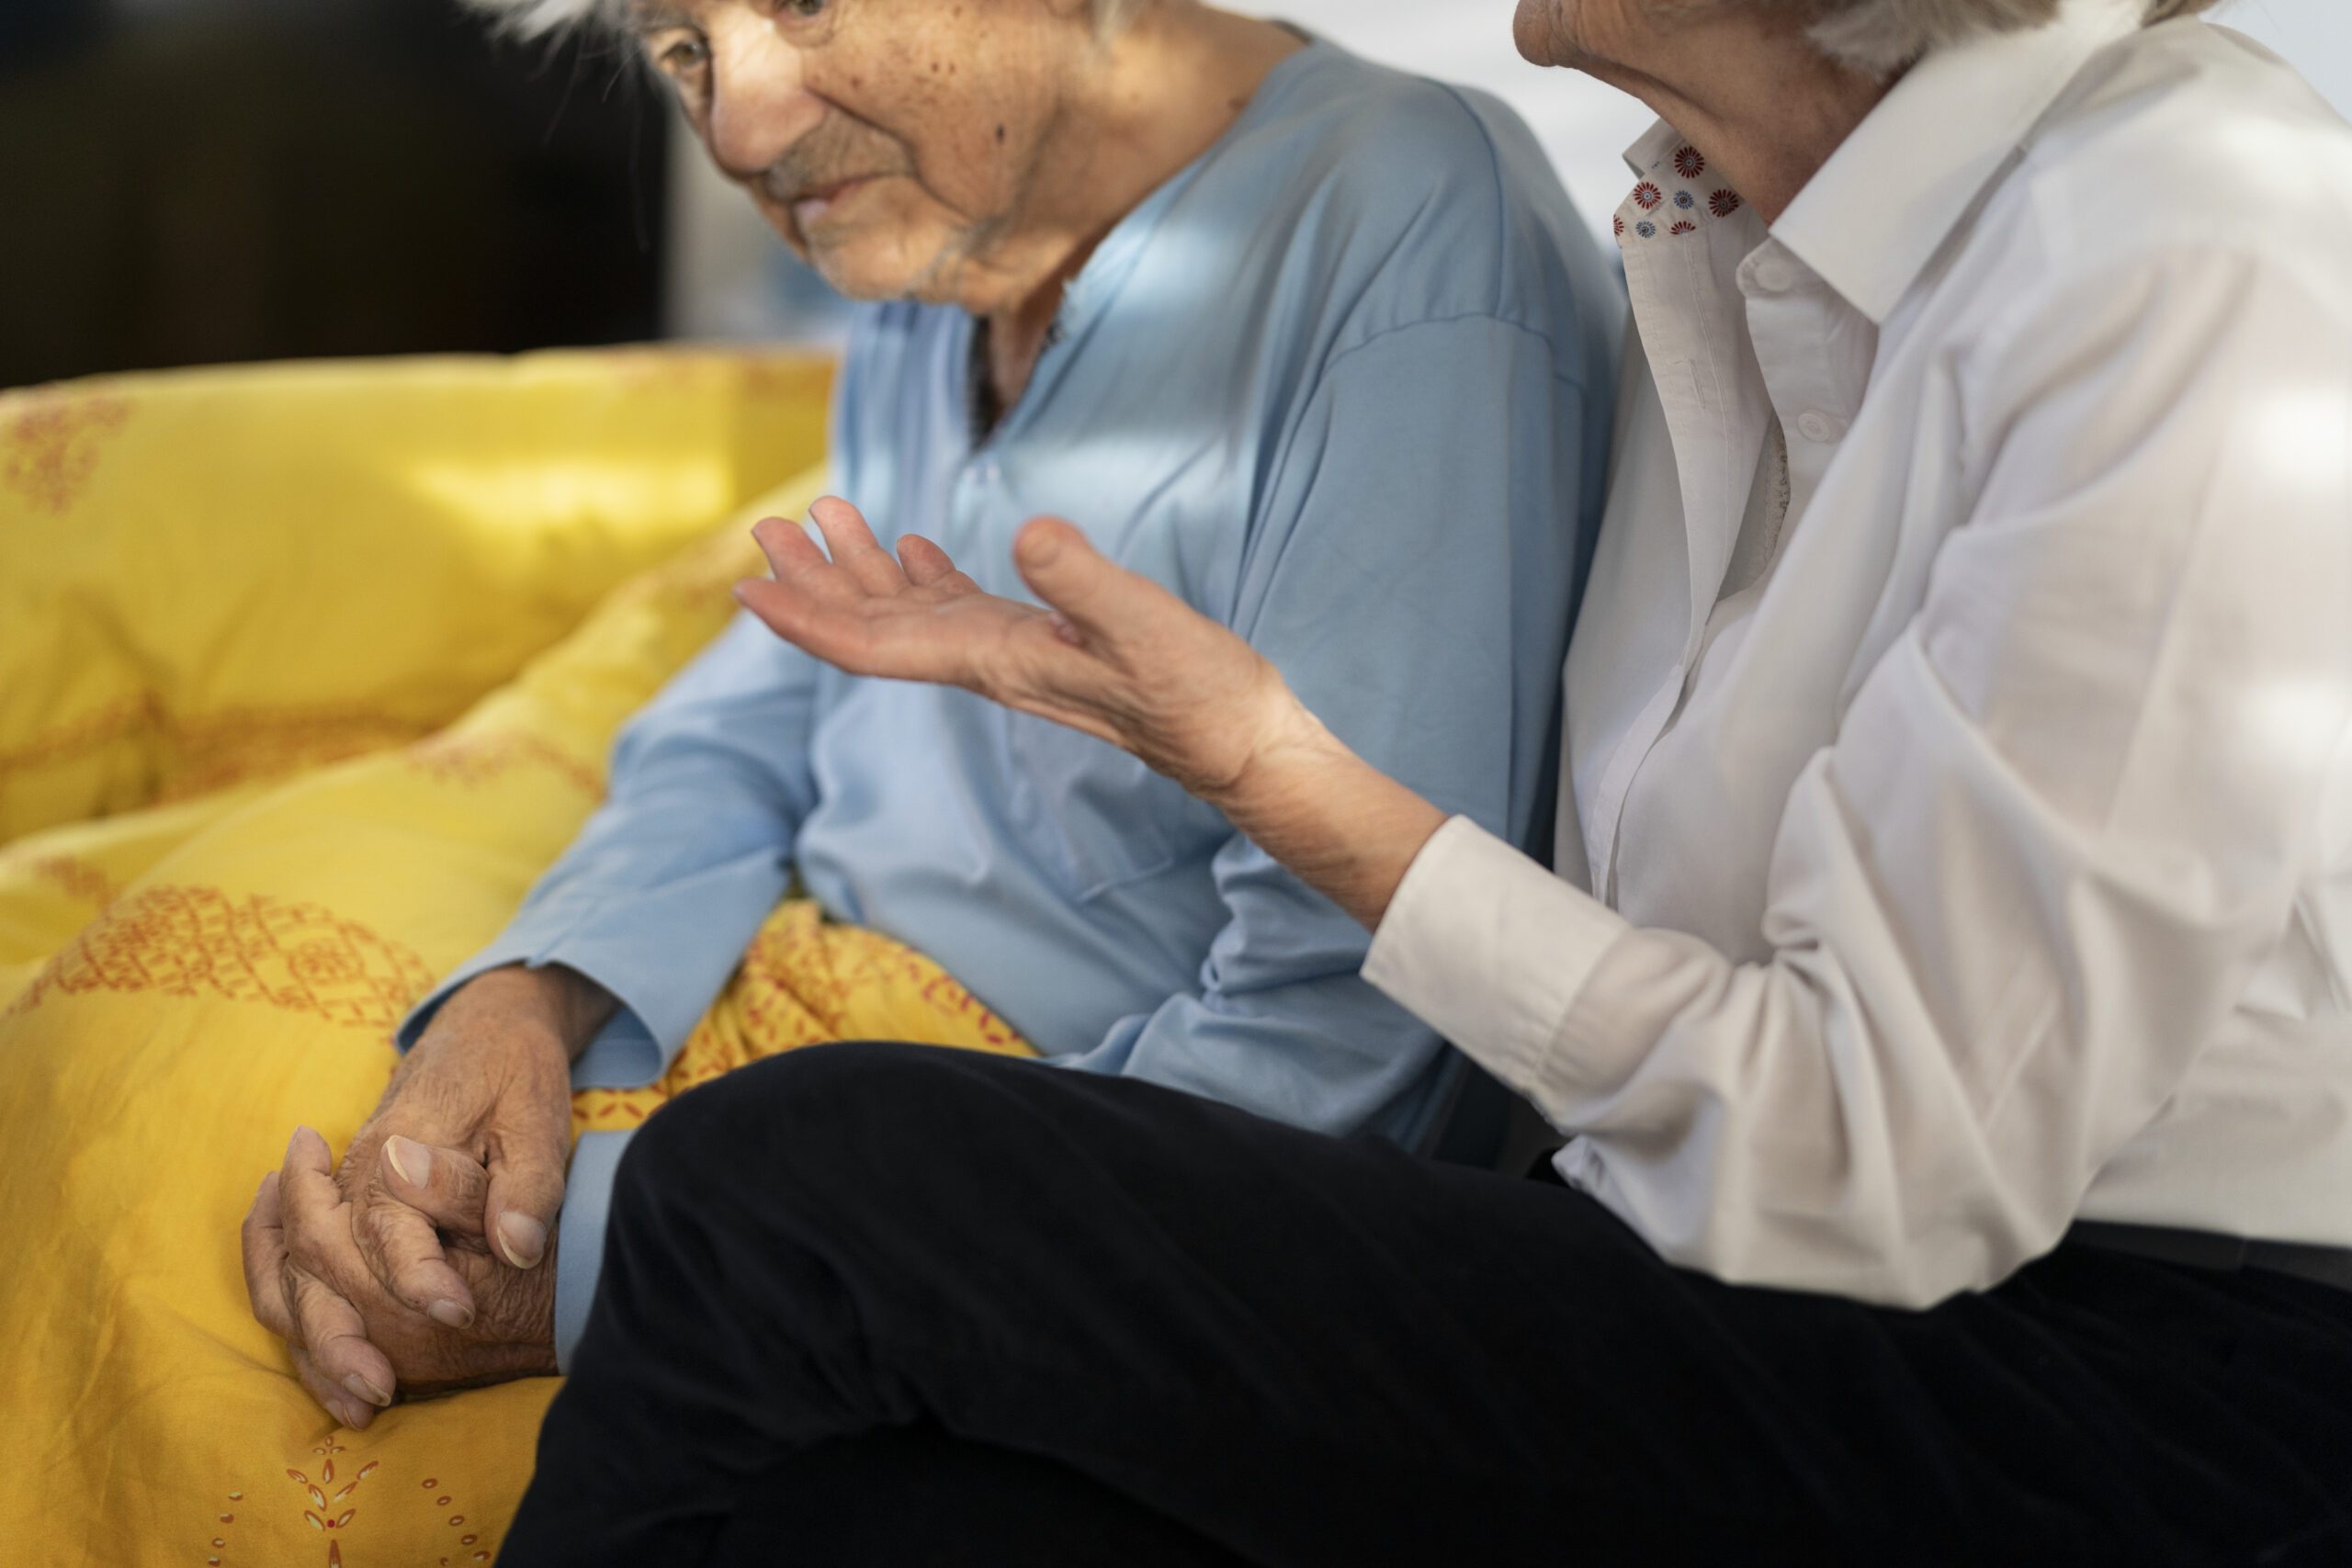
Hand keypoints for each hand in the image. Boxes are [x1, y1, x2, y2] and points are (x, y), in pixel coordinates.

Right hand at [242, 965, 599, 1418]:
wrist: (482, 1030)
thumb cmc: (513, 1071)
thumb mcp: (536, 1113)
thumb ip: (525, 1184)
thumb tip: (519, 1248)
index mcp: (397, 1145)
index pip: (392, 1224)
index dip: (420, 1275)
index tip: (458, 1313)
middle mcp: (354, 1175)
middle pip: (324, 1263)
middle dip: (347, 1334)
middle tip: (384, 1389)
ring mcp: (339, 1196)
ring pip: (295, 1277)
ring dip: (318, 1344)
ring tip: (357, 1402)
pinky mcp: (343, 1212)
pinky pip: (298, 1276)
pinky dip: (306, 1326)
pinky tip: (339, 1378)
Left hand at [736, 497, 1315, 802]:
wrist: (1241, 744)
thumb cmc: (1200, 695)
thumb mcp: (1146, 626)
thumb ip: (1086, 580)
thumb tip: (1026, 532)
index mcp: (994, 660)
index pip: (873, 645)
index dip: (806, 618)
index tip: (747, 587)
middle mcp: (988, 662)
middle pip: (873, 627)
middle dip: (812, 582)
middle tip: (765, 525)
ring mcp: (1013, 654)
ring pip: (909, 614)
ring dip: (857, 569)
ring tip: (819, 514)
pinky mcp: (1045, 642)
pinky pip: (959, 606)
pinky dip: (922, 574)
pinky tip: (908, 544)